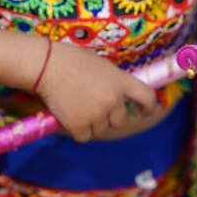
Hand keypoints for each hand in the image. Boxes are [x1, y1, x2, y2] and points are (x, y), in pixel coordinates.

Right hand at [35, 40, 157, 141]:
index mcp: (120, 80)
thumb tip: (118, 96)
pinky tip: (69, 113)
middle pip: (120, 120)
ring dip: (92, 122)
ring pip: (101, 129)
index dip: (149, 106)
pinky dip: (78, 130)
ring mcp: (97, 114)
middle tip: (92, 104)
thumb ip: (113, 81)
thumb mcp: (100, 65)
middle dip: (109, 116)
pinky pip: (85, 136)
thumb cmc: (71, 60)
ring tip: (76, 103)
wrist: (47, 66)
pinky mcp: (80, 125)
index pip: (146, 96)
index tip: (146, 110)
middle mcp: (113, 99)